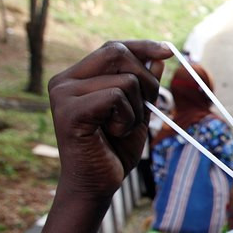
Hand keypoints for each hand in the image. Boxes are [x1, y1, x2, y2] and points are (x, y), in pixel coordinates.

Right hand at [47, 40, 170, 199]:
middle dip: (146, 81)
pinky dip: (126, 118)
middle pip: (118, 53)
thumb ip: (144, 84)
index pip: (112, 48)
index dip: (142, 47)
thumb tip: (159, 56)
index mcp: (76, 77)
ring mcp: (63, 94)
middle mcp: (64, 81)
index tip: (169, 51)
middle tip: (144, 110)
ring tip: (120, 129)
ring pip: (124, 80)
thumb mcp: (137, 111)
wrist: (96, 186)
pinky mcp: (69, 111)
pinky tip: (113, 134)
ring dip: (136, 109)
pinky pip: (116, 98)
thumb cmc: (114, 150)